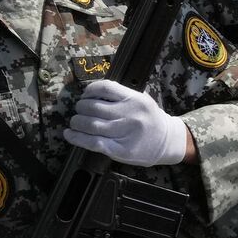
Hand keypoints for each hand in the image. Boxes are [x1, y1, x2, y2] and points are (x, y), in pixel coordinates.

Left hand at [64, 80, 188, 166]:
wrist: (168, 142)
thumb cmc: (151, 120)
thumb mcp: (142, 101)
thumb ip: (120, 96)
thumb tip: (90, 94)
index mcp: (135, 99)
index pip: (105, 88)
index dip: (89, 90)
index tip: (85, 95)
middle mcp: (130, 115)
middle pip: (93, 107)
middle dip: (80, 108)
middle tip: (80, 111)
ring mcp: (125, 133)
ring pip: (90, 124)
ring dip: (76, 122)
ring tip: (75, 123)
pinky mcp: (120, 149)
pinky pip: (92, 142)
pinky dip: (77, 138)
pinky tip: (69, 134)